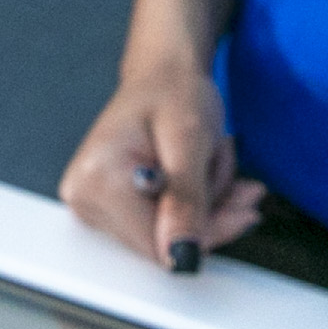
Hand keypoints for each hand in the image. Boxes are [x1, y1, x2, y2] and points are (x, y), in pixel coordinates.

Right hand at [62, 56, 263, 274]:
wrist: (162, 74)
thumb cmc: (172, 91)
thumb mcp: (189, 140)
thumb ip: (184, 200)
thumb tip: (180, 255)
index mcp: (97, 180)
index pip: (157, 245)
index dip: (207, 232)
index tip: (242, 207)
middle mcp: (85, 197)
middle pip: (164, 242)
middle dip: (210, 212)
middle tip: (234, 177)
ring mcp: (94, 204)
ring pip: (170, 235)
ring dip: (207, 206)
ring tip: (213, 164)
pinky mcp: (110, 206)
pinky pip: (164, 225)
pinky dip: (197, 205)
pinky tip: (208, 177)